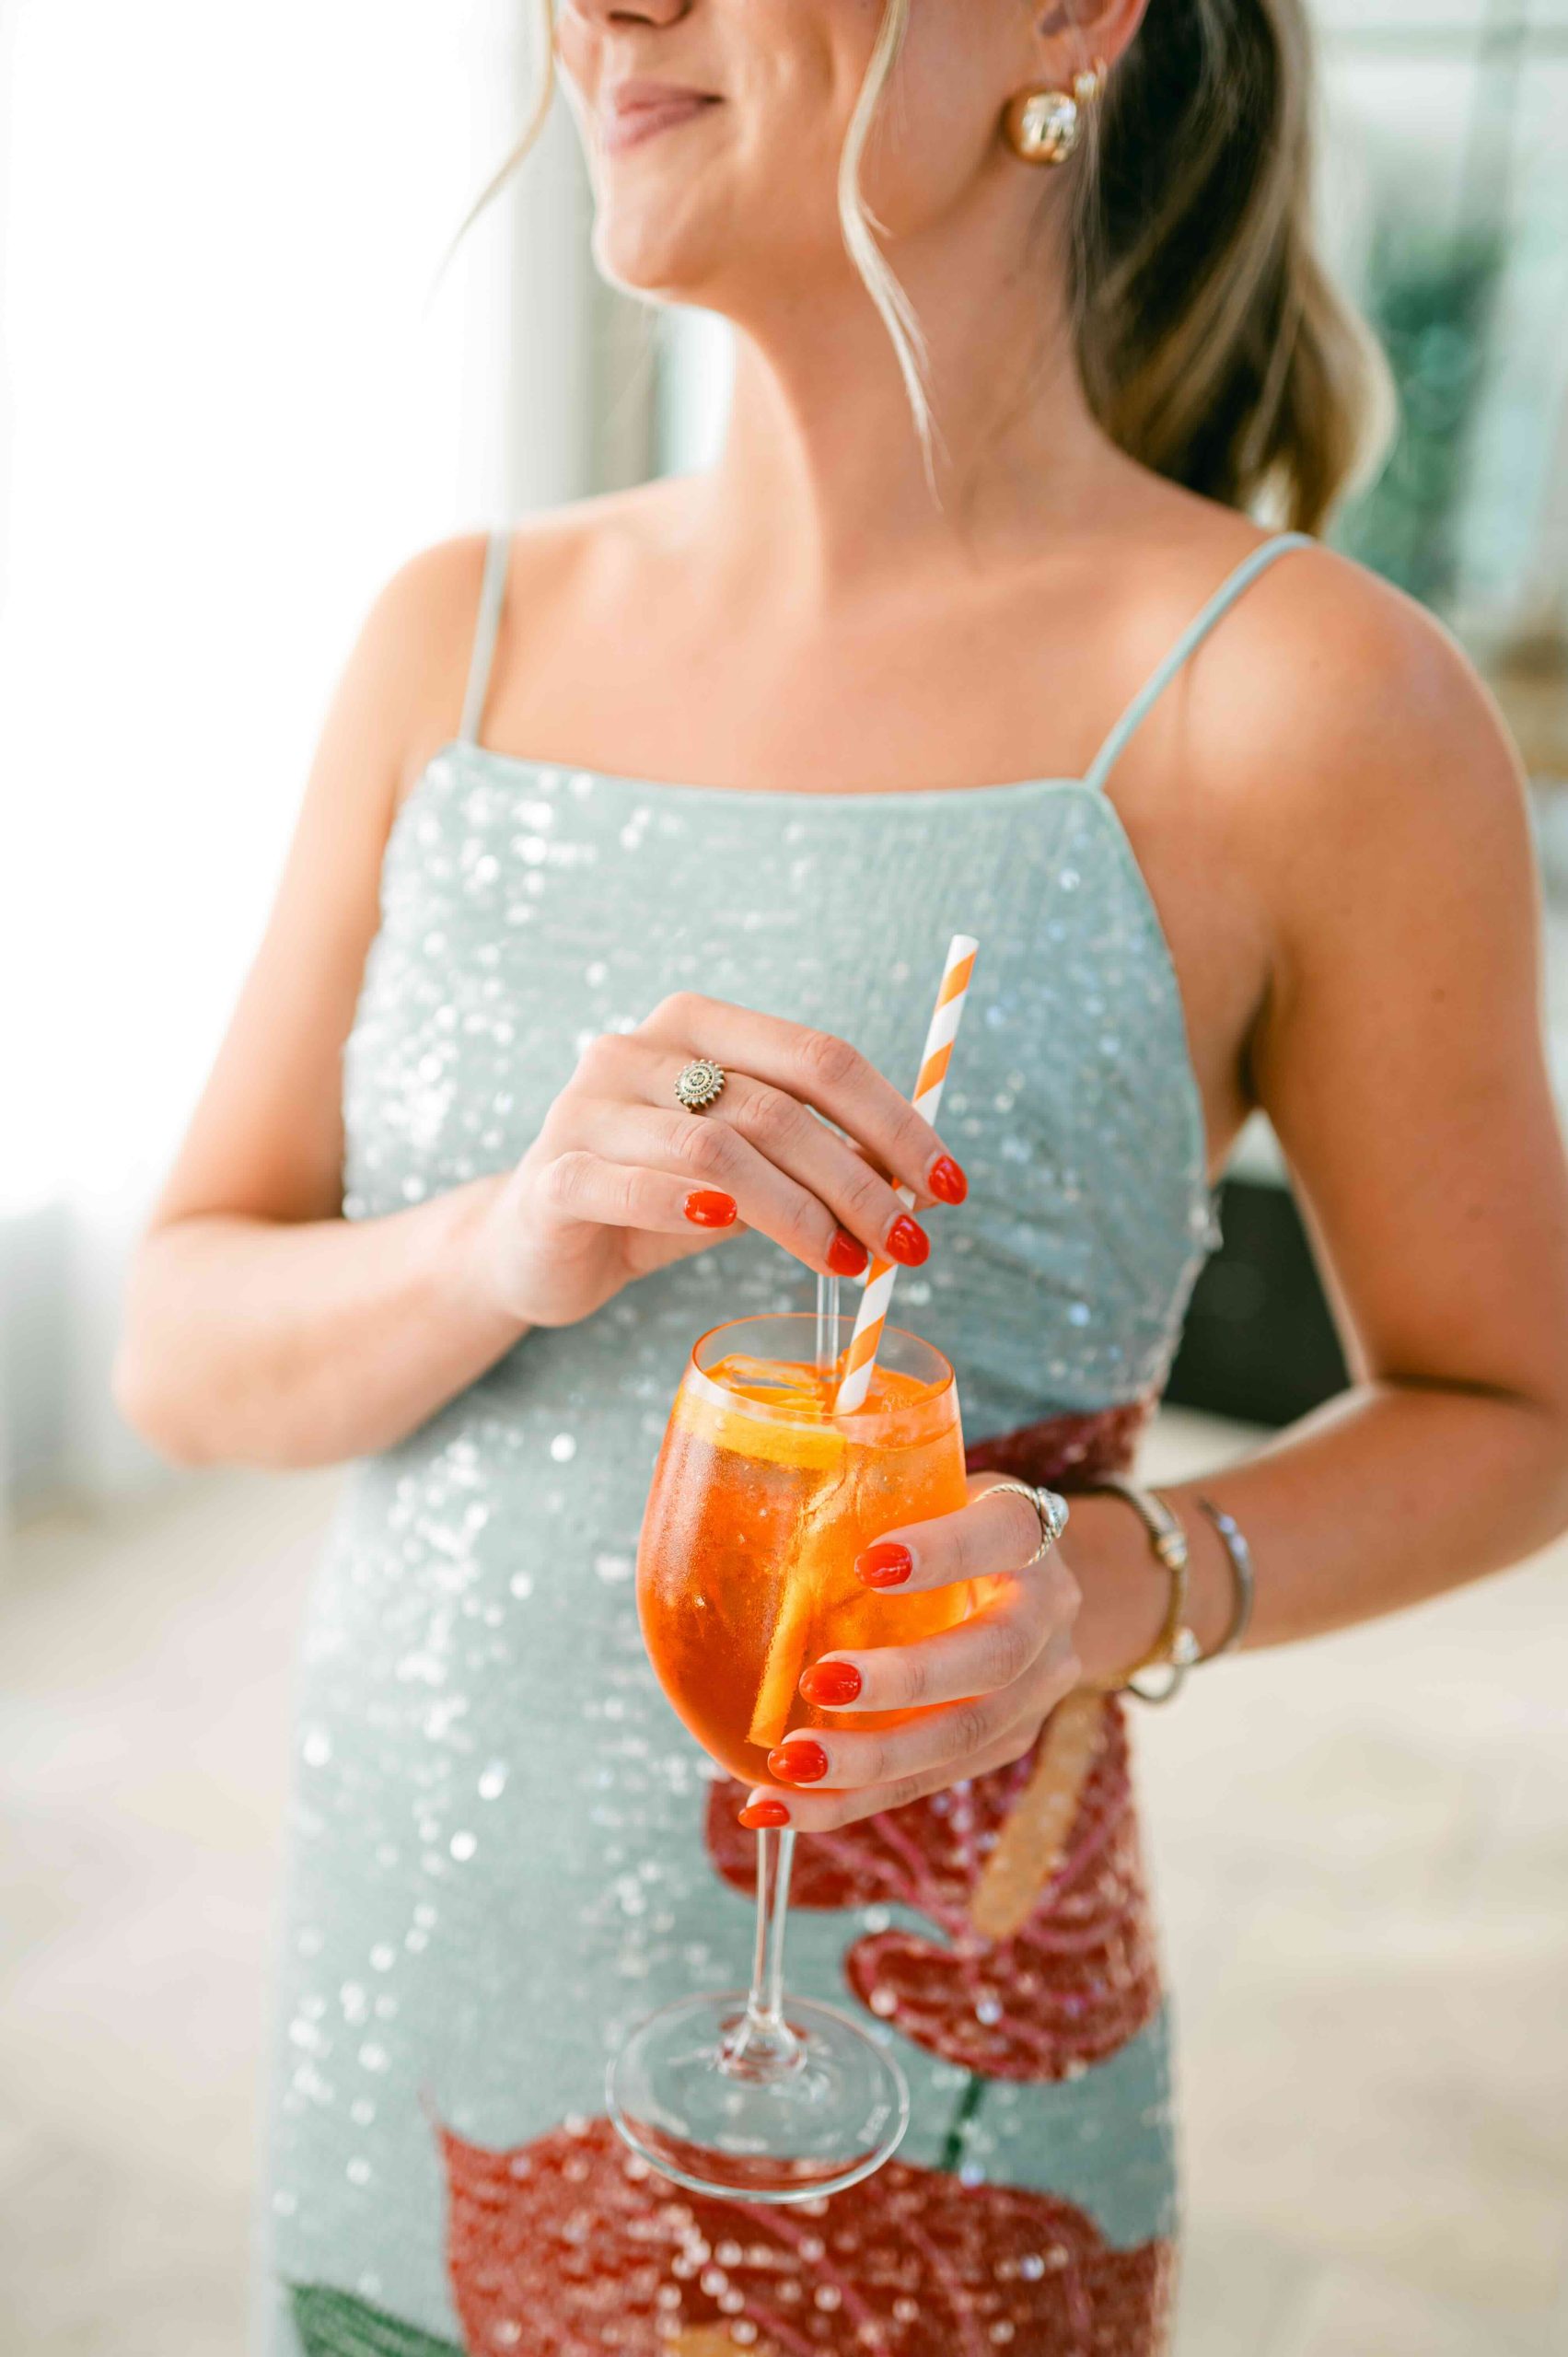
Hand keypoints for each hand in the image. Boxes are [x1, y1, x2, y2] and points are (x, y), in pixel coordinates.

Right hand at [463, 990, 967, 1328]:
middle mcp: (638, 1050)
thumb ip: (812, 1162)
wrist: (533, 1247)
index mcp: (697, 1027)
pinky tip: (725, 1229)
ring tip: (847, 1263)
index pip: (817, 1057)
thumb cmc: (654, 1201)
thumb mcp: (746, 1175)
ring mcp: (588, 1108)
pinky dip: (685, 1206)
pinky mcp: (552, 1174)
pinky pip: (628, 1185)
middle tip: (910, 1244)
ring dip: (796, 1211)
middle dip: (859, 1181)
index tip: (949, 1184)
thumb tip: (915, 1186)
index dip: (895, 1119)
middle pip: (776, 1106)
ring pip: (715, 1147)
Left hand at [741, 1477, 1082, 1832]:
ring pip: (962, 1737)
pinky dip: (848, 1801)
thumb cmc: (947, 1521)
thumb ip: (865, 1493)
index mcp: (1028, 1532)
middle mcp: (1048, 1615)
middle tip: (818, 1681)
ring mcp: (1034, 1692)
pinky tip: (779, 1806)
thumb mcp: (927, 1486)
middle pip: (991, 1658)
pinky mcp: (1003, 1746)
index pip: (1002, 1534)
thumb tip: (738, 1494)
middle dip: (904, 1680)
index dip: (944, 1551)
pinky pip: (926, 1782)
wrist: (1032, 1583)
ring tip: (789, 1763)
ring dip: (869, 1761)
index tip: (869, 1562)